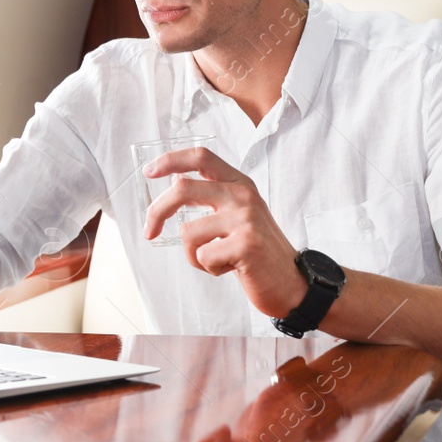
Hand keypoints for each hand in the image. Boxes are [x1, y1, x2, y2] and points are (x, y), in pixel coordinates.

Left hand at [142, 146, 305, 318]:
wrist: (293, 284)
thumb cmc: (257, 252)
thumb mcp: (239, 215)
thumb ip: (213, 198)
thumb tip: (173, 185)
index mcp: (240, 183)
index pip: (201, 157)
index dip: (171, 160)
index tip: (149, 171)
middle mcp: (243, 195)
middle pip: (182, 188)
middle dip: (156, 211)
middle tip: (149, 231)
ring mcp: (245, 219)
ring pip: (187, 232)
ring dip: (194, 254)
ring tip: (219, 259)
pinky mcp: (245, 245)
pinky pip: (202, 255)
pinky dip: (208, 268)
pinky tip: (232, 268)